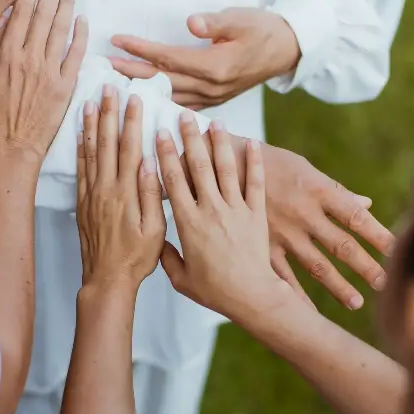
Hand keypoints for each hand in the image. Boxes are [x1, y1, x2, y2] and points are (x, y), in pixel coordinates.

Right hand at [0, 0, 87, 160]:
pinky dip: (79, 35)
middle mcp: (29, 59)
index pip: (20, 14)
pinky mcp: (65, 86)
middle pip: (42, 16)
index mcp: (7, 55)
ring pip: (60, 30)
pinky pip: (75, 55)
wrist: (12, 147)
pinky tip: (82, 20)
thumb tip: (0, 20)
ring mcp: (50, 71)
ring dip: (66, 5)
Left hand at [77, 87, 165, 291]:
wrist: (106, 279)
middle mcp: (106, 188)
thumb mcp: (155, 230)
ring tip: (90, 100)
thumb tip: (149, 163)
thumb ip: (151, 195)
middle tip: (109, 88)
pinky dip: (78, 148)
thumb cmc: (135, 258)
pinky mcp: (83, 202)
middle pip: (107, 142)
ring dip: (91, 124)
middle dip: (109, 113)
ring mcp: (92, 194)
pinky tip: (78, 134)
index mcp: (126, 192)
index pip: (130, 148)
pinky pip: (79, 169)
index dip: (132, 121)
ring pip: (90, 151)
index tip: (134, 99)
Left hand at [110, 8, 300, 108]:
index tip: (116, 40)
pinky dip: (158, 102)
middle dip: (129, 73)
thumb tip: (191, 23)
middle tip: (102, 67)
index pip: (167, 57)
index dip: (140, 49)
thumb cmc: (263, 30)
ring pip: (167, 96)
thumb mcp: (241, 19)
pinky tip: (141, 102)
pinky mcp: (212, 100)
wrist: (286, 50)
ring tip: (114, 83)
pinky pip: (179, 105)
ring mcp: (211, 98)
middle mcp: (210, 87)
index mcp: (215, 67)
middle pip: (161, 80)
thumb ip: (214, 23)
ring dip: (139, 89)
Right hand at [157, 114, 291, 321]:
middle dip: (190, 138)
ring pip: (226, 168)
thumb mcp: (181, 278)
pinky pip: (255, 183)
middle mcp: (211, 210)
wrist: (252, 296)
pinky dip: (255, 162)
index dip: (166, 155)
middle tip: (184, 116)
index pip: (173, 181)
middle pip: (198, 166)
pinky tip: (253, 143)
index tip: (160, 134)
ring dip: (220, 143)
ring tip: (215, 122)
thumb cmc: (215, 290)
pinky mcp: (256, 215)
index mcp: (188, 223)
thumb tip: (158, 242)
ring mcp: (236, 210)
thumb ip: (167, 256)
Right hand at [258, 142, 392, 309]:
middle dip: (366, 266)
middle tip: (385, 283)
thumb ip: (335, 190)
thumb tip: (366, 203)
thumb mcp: (304, 169)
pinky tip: (309, 311)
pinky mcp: (261, 245)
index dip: (378, 234)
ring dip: (338, 286)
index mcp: (317, 190)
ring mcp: (282, 232)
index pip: (356, 216)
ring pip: (316, 265)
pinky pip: (283, 275)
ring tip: (356, 303)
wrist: (222, 164)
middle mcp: (303, 214)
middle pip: (342, 245)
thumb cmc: (268, 162)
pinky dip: (297, 295)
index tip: (395, 250)